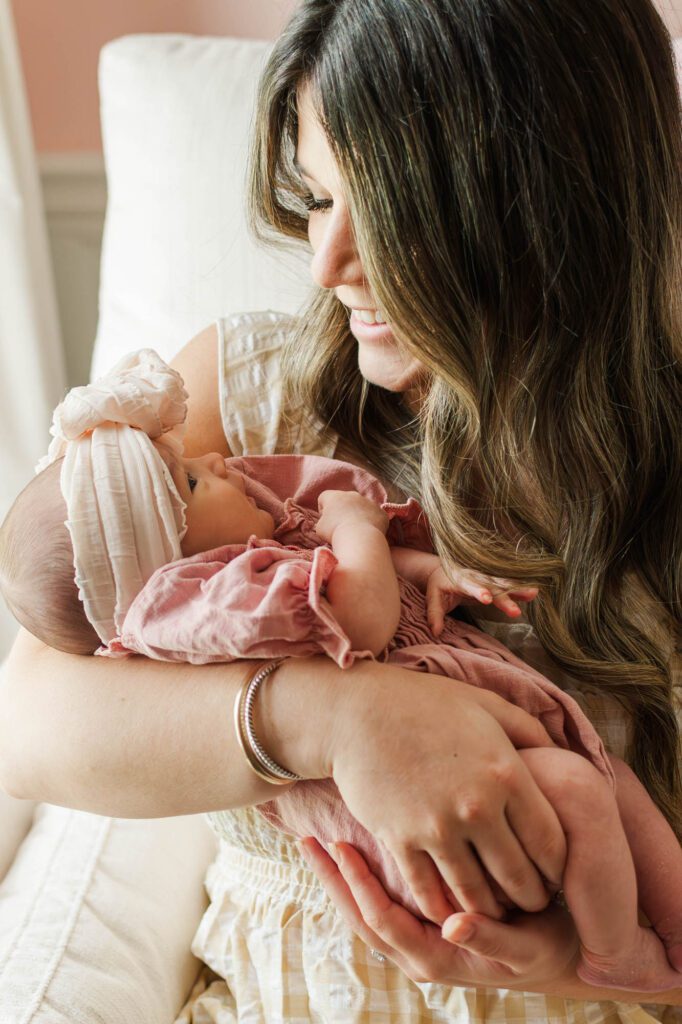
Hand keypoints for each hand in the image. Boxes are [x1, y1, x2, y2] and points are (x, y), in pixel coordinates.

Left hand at [298, 839, 578, 989]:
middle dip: (332, 880)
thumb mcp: (525, 947)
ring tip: (318, 840)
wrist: (562, 955)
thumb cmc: (545, 946)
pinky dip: (364, 877)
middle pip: (360, 917)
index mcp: (437, 960)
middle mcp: (420, 954)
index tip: (338, 845)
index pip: (380, 920)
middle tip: (307, 839)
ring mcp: (420, 939)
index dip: (357, 884)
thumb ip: (491, 939)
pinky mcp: (426, 922)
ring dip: (341, 878)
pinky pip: (385, 901)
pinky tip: (355, 847)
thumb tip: (454, 926)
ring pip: (367, 910)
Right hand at [315, 489, 388, 543]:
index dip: (323, 509)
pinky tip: (367, 534)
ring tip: (355, 531)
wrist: (359, 538)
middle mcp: (352, 495)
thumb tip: (327, 523)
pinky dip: (371, 523)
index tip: (326, 521)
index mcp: (334, 496)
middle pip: (345, 500)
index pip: (325, 497)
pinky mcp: (381, 512)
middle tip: (341, 526)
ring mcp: (369, 502)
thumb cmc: (335, 532)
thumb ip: (322, 521)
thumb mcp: (319, 528)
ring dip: (358, 516)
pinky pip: (374, 516)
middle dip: (343, 511)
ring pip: (361, 507)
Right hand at [326, 663, 565, 924]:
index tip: (553, 874)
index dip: (558, 868)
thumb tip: (563, 754)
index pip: (551, 843)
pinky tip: (451, 911)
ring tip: (495, 911)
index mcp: (507, 774)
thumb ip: (530, 730)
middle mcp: (477, 807)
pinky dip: (444, 911)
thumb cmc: (425, 703)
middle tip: (530, 902)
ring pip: (476, 894)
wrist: (357, 712)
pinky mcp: (400, 840)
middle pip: (519, 878)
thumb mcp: (486, 704)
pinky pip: (429, 893)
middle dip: (531, 898)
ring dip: (490, 911)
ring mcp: (437, 827)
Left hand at [427, 565, 538, 635]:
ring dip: (518, 589)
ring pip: (503, 583)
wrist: (443, 568)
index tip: (487, 598)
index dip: (479, 591)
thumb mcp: (432, 598)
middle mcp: (476, 576)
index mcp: (460, 580)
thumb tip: (435, 632)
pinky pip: (508, 583)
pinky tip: (534, 592)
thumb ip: (434, 615)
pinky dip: (520, 587)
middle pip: (492, 587)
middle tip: (515, 612)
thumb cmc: (438, 586)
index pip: (470, 585)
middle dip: (504, 598)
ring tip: (533, 594)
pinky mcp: (493, 580)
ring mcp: (486, 577)